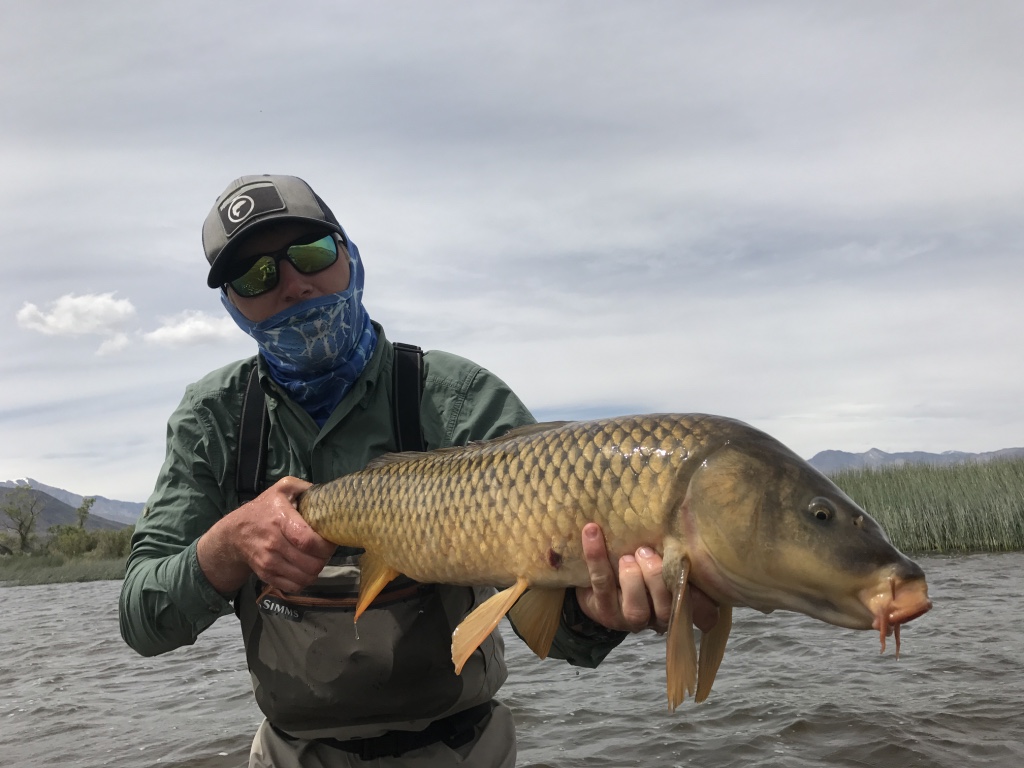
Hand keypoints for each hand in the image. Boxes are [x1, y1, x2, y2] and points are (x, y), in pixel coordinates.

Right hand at [197, 476, 335, 595]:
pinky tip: (304, 568)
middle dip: (324, 558)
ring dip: (316, 570)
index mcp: (280, 519)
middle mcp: (273, 543)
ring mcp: (269, 562)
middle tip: (324, 550)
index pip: (307, 541)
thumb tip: (328, 495)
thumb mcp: (283, 488)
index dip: (325, 545)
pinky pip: (295, 587)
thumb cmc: (265, 508)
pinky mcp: (267, 576)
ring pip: (305, 578)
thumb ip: (305, 488)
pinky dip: (304, 580)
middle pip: (311, 563)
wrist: (235, 533)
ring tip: (315, 558)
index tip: (331, 540)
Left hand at [575, 522, 718, 633]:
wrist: (596, 581)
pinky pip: (601, 584)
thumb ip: (673, 547)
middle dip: (657, 578)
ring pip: (637, 609)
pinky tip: (592, 532)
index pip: (701, 609)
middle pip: (667, 608)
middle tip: (646, 552)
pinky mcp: (602, 610)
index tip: (695, 570)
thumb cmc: (639, 562)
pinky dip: (596, 557)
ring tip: (627, 556)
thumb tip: (686, 513)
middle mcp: (657, 616)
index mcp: (678, 602)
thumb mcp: (660, 555)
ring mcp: (629, 618)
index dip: (703, 597)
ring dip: (632, 578)